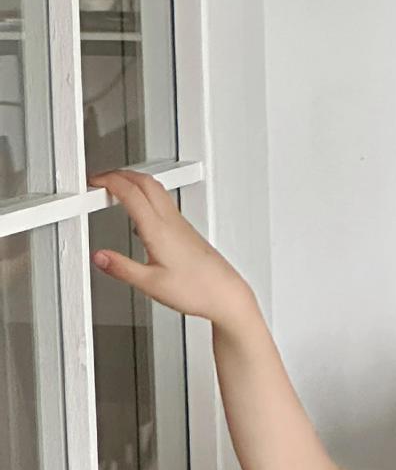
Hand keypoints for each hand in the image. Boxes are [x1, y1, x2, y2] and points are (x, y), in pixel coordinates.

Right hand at [88, 168, 252, 324]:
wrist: (227, 295)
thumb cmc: (198, 290)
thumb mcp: (152, 284)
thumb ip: (122, 269)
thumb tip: (100, 257)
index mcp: (158, 229)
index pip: (129, 191)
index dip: (107, 181)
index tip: (94, 182)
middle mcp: (171, 221)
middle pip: (143, 180)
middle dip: (119, 174)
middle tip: (102, 180)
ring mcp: (181, 224)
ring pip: (156, 188)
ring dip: (134, 182)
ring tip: (118, 189)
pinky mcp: (187, 231)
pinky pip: (164, 203)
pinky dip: (147, 196)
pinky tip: (143, 214)